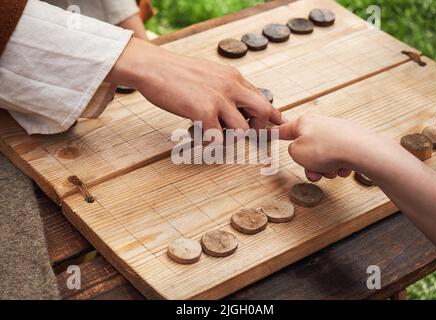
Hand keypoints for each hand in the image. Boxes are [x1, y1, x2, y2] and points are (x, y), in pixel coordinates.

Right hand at [107, 38, 284, 141]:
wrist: (152, 66)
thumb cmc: (175, 72)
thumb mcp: (209, 74)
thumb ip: (225, 88)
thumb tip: (235, 107)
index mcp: (233, 77)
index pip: (262, 98)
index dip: (270, 115)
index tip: (275, 125)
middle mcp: (230, 86)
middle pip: (262, 111)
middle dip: (258, 128)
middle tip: (243, 135)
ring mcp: (218, 99)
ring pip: (241, 130)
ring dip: (229, 139)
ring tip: (212, 135)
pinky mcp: (203, 111)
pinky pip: (216, 139)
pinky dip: (208, 143)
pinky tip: (196, 134)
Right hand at [278, 113, 378, 181]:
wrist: (360, 151)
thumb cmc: (328, 148)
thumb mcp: (296, 153)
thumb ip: (293, 152)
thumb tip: (300, 152)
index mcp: (304, 123)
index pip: (283, 130)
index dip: (273, 134)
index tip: (266, 133)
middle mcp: (320, 125)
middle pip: (306, 150)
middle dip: (310, 165)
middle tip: (314, 172)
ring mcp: (336, 133)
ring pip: (322, 157)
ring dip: (324, 169)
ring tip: (331, 169)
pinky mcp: (349, 142)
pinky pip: (337, 159)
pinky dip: (338, 166)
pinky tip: (343, 167)